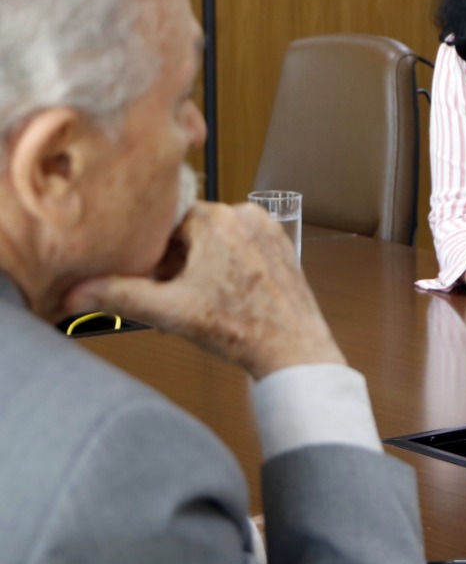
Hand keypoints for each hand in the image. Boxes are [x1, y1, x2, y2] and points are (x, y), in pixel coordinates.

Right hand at [63, 202, 344, 379]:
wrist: (294, 350)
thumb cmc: (241, 329)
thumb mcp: (170, 312)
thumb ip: (119, 296)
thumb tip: (74, 293)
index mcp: (215, 218)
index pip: (162, 223)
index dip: (151, 253)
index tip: (152, 279)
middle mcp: (244, 213)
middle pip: (189, 230)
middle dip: (176, 260)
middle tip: (176, 294)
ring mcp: (267, 228)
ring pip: (214, 239)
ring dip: (200, 264)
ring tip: (202, 297)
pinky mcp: (280, 245)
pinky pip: (240, 246)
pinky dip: (225, 265)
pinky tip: (224, 295)